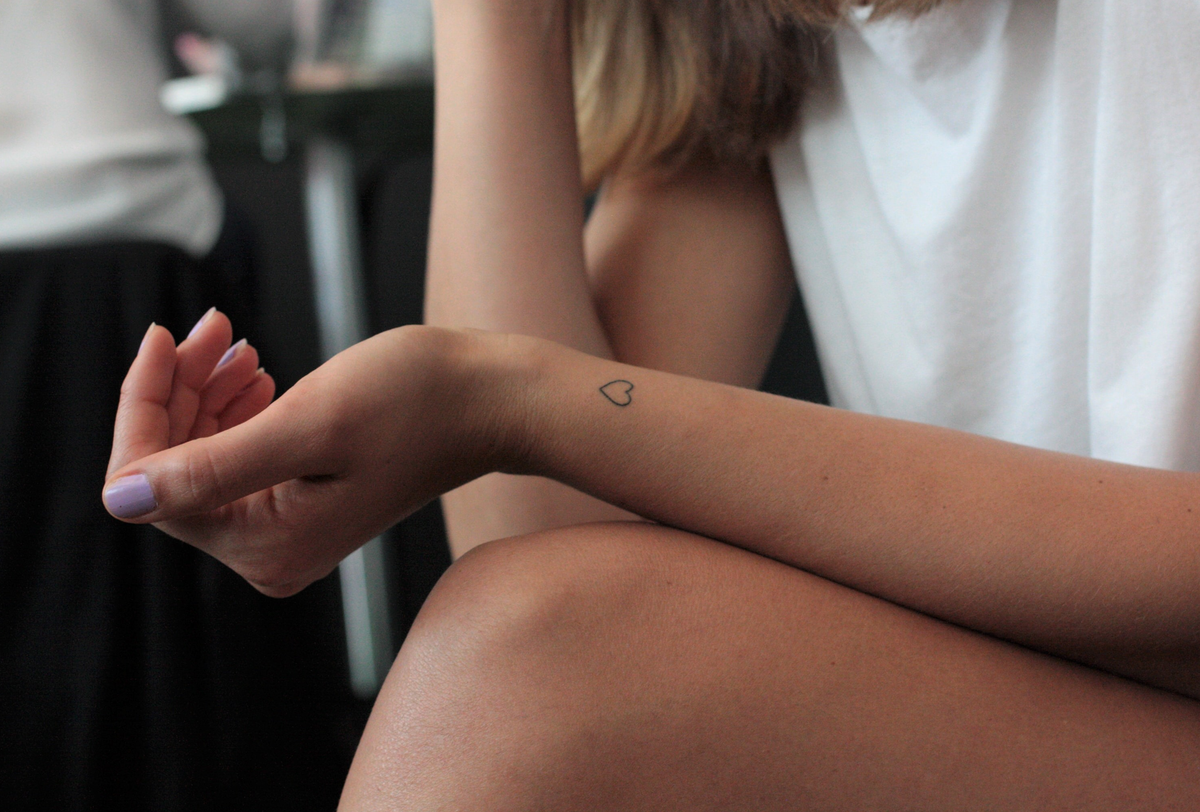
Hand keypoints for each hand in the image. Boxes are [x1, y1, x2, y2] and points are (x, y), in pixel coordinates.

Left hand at [103, 317, 500, 595]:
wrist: (490, 400)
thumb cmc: (417, 403)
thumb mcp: (308, 425)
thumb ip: (211, 468)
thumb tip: (119, 500)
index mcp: (268, 546)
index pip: (153, 485)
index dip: (144, 406)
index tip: (164, 336)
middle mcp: (271, 553)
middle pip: (174, 470)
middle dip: (178, 392)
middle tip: (213, 328)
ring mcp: (286, 531)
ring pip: (201, 457)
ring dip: (205, 393)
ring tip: (236, 344)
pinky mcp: (302, 504)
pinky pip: (237, 458)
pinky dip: (234, 409)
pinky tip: (256, 372)